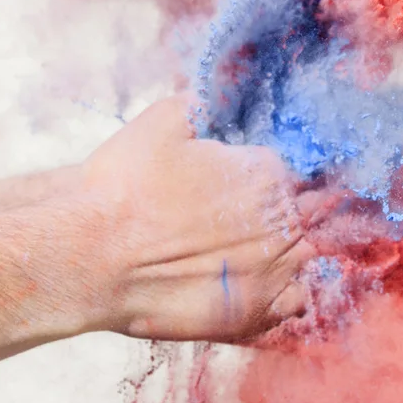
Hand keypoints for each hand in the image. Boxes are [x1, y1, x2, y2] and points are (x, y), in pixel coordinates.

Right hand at [66, 93, 316, 341]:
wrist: (94, 254)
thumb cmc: (124, 186)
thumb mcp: (162, 121)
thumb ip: (202, 104)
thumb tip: (216, 93)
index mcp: (268, 171)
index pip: (293, 172)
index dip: (268, 180)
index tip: (242, 189)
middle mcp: (282, 219)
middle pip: (306, 213)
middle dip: (283, 214)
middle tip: (240, 224)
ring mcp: (276, 268)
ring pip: (308, 254)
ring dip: (288, 250)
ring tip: (250, 253)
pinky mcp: (259, 309)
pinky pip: (298, 301)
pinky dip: (288, 293)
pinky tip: (261, 284)